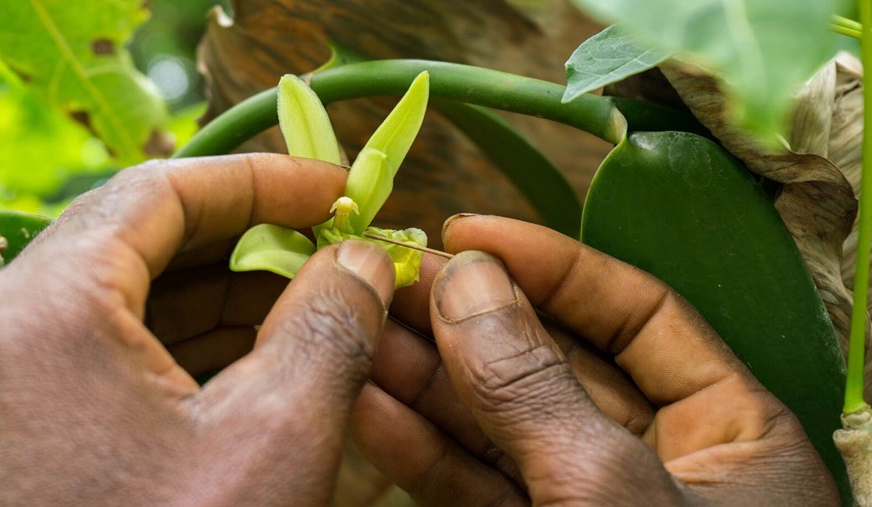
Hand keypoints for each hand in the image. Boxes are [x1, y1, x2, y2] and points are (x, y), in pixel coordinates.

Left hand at [0, 154, 396, 505]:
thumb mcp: (270, 445)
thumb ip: (329, 329)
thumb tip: (361, 259)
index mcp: (45, 315)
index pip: (163, 192)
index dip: (261, 179)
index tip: (333, 185)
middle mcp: (4, 336)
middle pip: (145, 242)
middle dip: (252, 240)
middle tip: (331, 246)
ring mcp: (8, 384)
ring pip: (132, 302)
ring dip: (229, 297)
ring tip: (313, 306)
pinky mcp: (27, 427)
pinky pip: (116, 356)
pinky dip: (193, 349)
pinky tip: (260, 363)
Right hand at [352, 214, 837, 505]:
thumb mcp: (616, 496)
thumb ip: (538, 390)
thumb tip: (468, 280)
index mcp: (732, 434)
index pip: (636, 312)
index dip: (550, 264)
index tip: (466, 232)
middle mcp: (663, 466)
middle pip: (555, 366)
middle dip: (471, 323)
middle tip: (394, 282)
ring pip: (504, 429)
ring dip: (432, 381)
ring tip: (363, 334)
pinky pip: (478, 493)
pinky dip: (426, 452)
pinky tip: (374, 406)